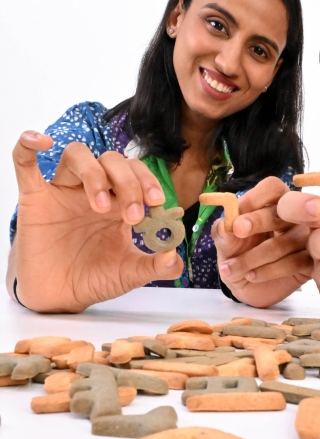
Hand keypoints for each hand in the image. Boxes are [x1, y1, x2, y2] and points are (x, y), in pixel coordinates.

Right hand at [9, 132, 182, 311]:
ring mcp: (63, 191)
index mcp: (120, 202)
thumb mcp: (131, 274)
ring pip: (78, 155)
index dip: (149, 182)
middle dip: (128, 183)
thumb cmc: (94, 278)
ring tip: (102, 207)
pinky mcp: (34, 198)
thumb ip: (156, 266)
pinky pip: (25, 163)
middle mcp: (93, 190)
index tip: (158, 204)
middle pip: (112, 161)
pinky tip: (42, 142)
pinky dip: (28, 145)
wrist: (59, 296)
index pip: (137, 174)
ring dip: (95, 175)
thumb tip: (175, 256)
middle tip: (134, 215)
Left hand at [213, 176, 312, 306]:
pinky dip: (268, 271)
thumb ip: (224, 230)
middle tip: (238, 230)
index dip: (255, 199)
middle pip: (288, 207)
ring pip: (286, 241)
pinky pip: (294, 263)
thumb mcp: (225, 242)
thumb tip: (227, 223)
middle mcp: (295, 215)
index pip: (273, 188)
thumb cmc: (238, 254)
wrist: (246, 285)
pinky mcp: (311, 262)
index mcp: (273, 202)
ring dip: (254, 256)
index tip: (236, 219)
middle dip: (259, 220)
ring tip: (231, 268)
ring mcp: (307, 238)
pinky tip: (251, 276)